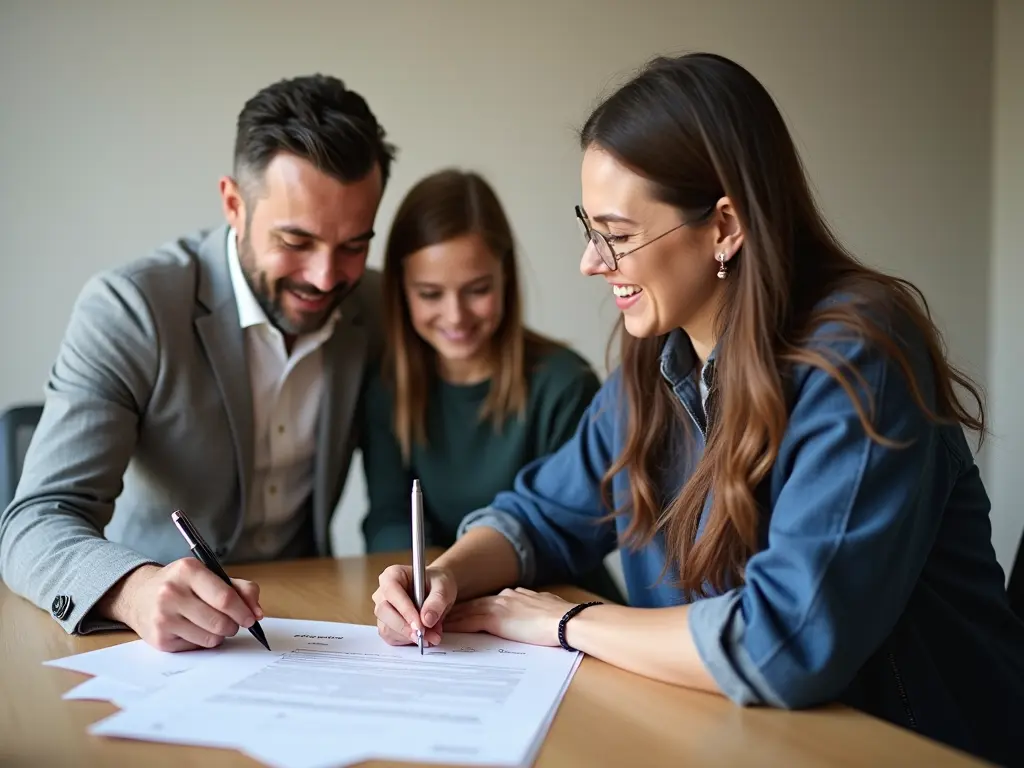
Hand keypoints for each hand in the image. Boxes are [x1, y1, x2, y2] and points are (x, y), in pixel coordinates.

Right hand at [97, 559, 262, 651]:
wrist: (139, 596)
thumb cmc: (182, 585)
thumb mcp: (209, 575)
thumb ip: (240, 589)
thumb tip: (257, 613)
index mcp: (188, 570)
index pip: (225, 598)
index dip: (244, 611)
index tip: (252, 618)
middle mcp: (171, 592)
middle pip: (220, 621)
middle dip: (233, 625)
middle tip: (233, 623)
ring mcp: (163, 617)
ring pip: (210, 638)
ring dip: (219, 635)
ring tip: (212, 624)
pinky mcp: (159, 639)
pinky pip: (196, 647)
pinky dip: (202, 641)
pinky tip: (193, 629)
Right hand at [372, 563, 455, 646]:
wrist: (436, 590)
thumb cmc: (437, 583)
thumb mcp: (443, 587)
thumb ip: (437, 601)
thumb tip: (427, 620)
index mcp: (392, 575)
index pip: (391, 591)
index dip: (404, 609)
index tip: (420, 625)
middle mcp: (382, 592)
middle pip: (384, 612)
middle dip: (406, 627)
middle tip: (427, 636)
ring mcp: (382, 610)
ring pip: (386, 628)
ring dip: (409, 636)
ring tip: (432, 635)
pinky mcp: (386, 625)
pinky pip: (391, 637)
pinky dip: (407, 641)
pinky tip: (423, 637)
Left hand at [444, 588, 573, 646]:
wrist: (567, 620)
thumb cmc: (563, 619)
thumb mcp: (545, 609)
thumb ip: (533, 610)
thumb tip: (532, 616)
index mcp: (515, 595)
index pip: (487, 602)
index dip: (473, 608)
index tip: (461, 613)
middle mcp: (504, 597)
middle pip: (473, 604)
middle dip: (456, 611)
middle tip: (438, 617)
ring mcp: (499, 605)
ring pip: (467, 611)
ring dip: (451, 618)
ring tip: (435, 624)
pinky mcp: (496, 618)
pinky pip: (470, 622)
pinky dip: (456, 626)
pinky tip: (445, 632)